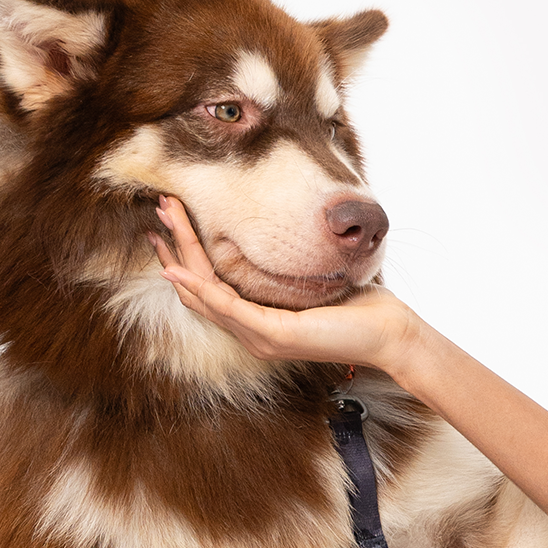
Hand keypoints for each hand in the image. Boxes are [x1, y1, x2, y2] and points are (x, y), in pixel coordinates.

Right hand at [149, 197, 420, 376]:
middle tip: (158, 212)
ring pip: (205, 293)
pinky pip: (227, 308)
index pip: (209, 289)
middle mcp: (251, 332)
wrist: (389, 335)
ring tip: (162, 226)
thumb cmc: (359, 308)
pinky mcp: (272, 334)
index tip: (170, 225)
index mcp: (258, 322)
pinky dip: (200, 288)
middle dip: (176, 247)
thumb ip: (289, 269)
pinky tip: (179, 271)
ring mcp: (258, 336)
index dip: (186, 256)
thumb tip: (285, 234)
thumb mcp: (314, 282)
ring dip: (180, 257)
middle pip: (198, 289)